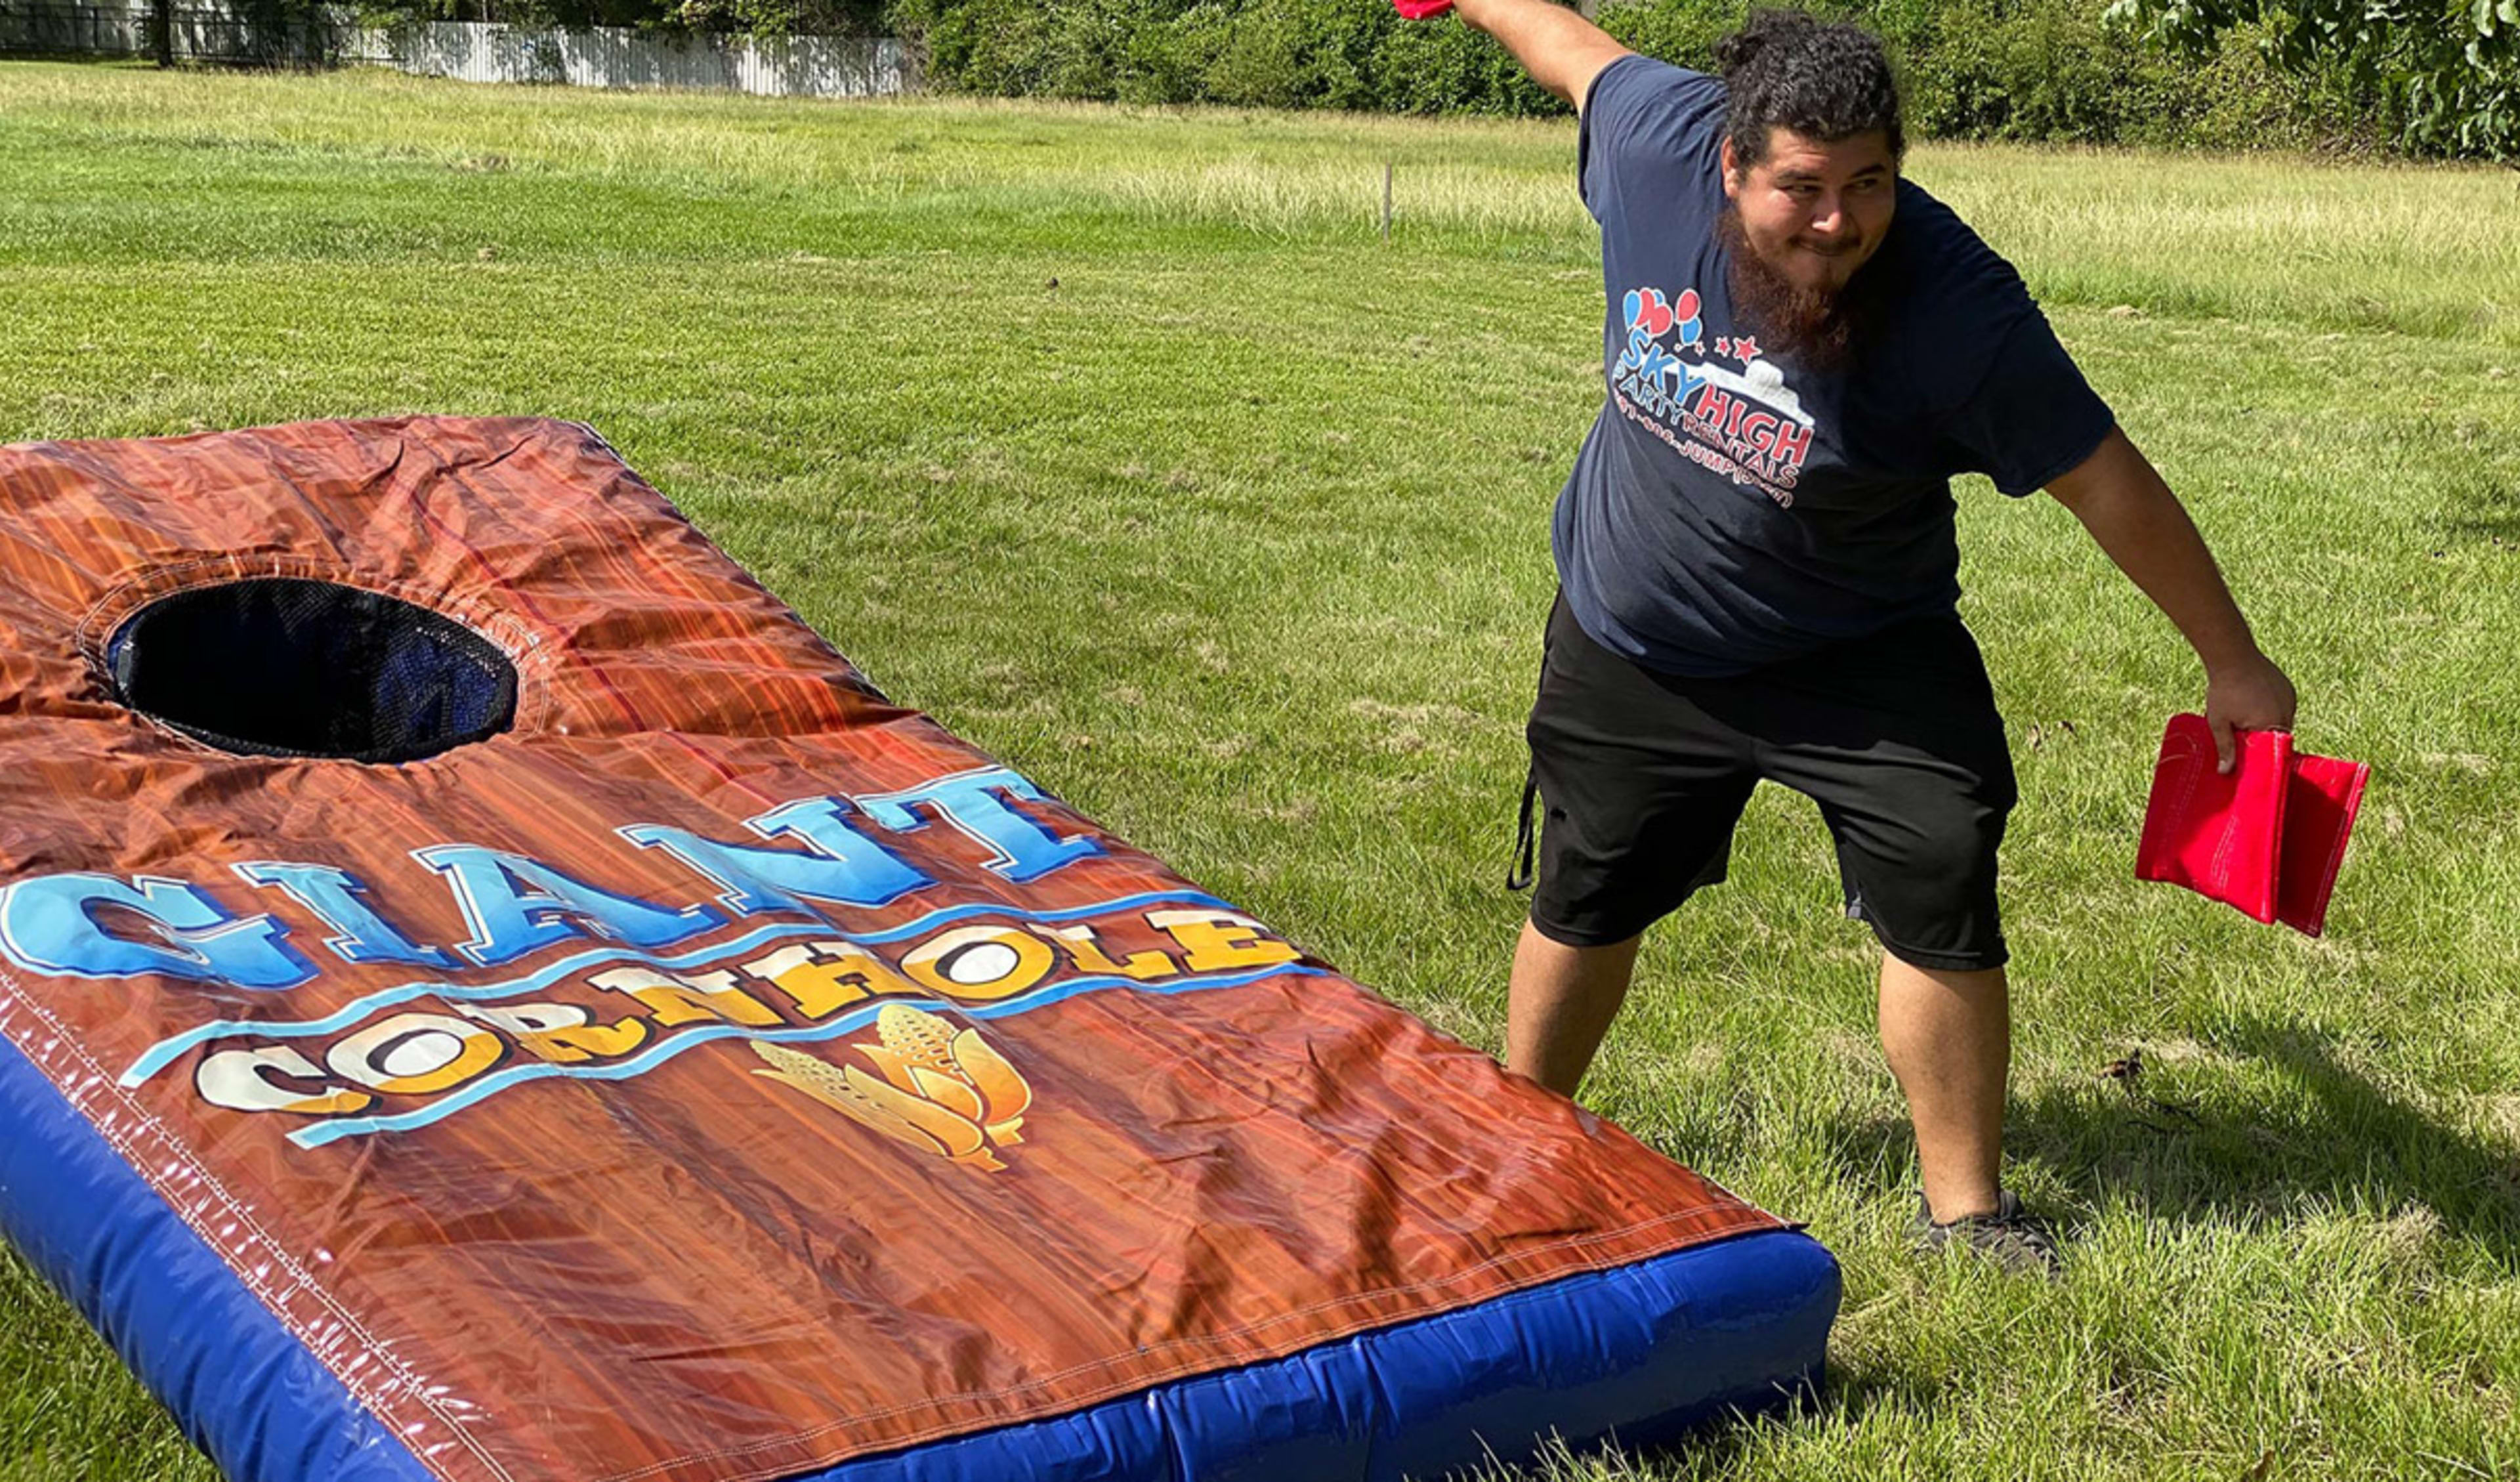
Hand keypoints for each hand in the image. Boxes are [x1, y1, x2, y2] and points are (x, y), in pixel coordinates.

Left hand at [2204, 651, 2297, 773]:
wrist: (2233, 656)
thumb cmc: (2223, 690)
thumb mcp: (2219, 722)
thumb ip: (2226, 748)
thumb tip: (2226, 772)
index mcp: (2271, 724)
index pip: (2273, 751)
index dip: (2262, 756)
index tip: (2250, 757)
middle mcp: (2287, 713)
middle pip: (2278, 736)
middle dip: (2262, 739)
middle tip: (2243, 735)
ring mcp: (2290, 699)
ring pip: (2281, 721)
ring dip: (2267, 724)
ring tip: (2246, 715)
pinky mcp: (2288, 689)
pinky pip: (2283, 707)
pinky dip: (2271, 710)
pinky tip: (2254, 704)